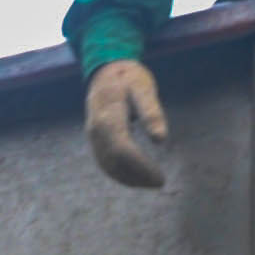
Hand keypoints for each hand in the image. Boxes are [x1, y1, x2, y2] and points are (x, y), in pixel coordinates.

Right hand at [84, 58, 170, 188]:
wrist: (105, 71)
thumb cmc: (128, 78)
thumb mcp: (143, 89)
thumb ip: (151, 112)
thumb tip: (161, 140)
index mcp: (108, 117)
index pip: (122, 150)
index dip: (140, 166)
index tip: (160, 177)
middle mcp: (96, 130)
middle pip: (114, 162)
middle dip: (137, 176)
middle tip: (161, 182)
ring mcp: (93, 136)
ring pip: (108, 166)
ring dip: (129, 179)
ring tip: (152, 183)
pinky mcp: (95, 140)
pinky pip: (105, 162)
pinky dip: (120, 174)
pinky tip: (137, 178)